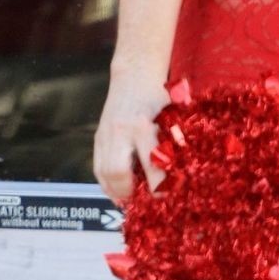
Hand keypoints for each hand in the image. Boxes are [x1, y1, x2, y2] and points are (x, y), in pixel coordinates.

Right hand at [94, 67, 171, 202]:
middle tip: (142, 203)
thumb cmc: (160, 97)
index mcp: (144, 126)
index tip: (165, 196)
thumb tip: (181, 177)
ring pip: (104, 172)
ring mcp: (106, 134)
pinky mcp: (98, 137)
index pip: (151, 165)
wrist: (135, 76)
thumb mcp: (172, 118)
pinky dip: (106, 183)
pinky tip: (116, 192)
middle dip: (129, 193)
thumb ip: (174, 145)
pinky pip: (97, 167)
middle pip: (118, 172)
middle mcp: (121, 132)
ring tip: (128, 202)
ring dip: (115, 192)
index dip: (158, 186)